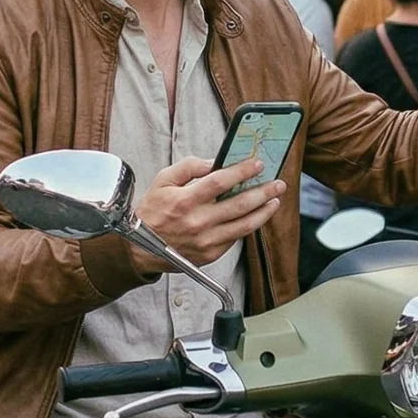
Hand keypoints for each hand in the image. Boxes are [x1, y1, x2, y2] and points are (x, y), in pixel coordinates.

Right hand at [129, 156, 280, 269]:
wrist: (140, 248)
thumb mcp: (163, 180)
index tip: (258, 164)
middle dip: (263, 191)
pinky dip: (249, 226)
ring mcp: (206, 240)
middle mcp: (198, 222)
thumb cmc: (152, 211)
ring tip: (275, 200)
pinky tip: (257, 216)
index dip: (242, 171)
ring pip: (244, 225)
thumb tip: (214, 163)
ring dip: (264, 211)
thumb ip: (189, 167)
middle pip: (240, 204)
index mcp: (185, 200)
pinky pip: (235, 238)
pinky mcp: (210, 254)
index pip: (221, 182)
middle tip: (278, 183)